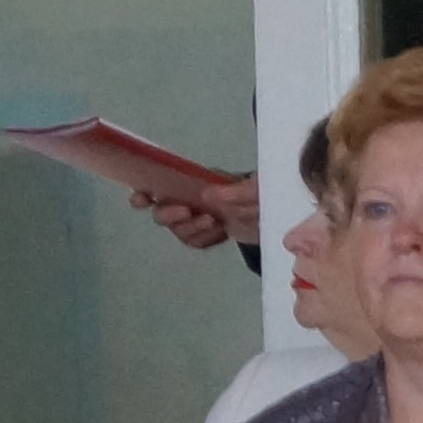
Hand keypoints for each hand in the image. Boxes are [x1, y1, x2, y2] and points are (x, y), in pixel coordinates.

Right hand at [135, 174, 258, 250]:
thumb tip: (208, 195)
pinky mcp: (208, 234)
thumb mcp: (258, 187)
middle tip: (188, 212)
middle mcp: (189, 198)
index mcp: (193, 180)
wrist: (279, 211)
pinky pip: (195, 242)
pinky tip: (221, 232)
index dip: (143, 190)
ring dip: (191, 229)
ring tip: (215, 222)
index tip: (142, 197)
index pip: (159, 182)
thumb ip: (238, 190)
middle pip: (160, 213)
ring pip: (178, 230)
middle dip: (168, 214)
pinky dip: (206, 239)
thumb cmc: (264, 190)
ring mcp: (197, 218)